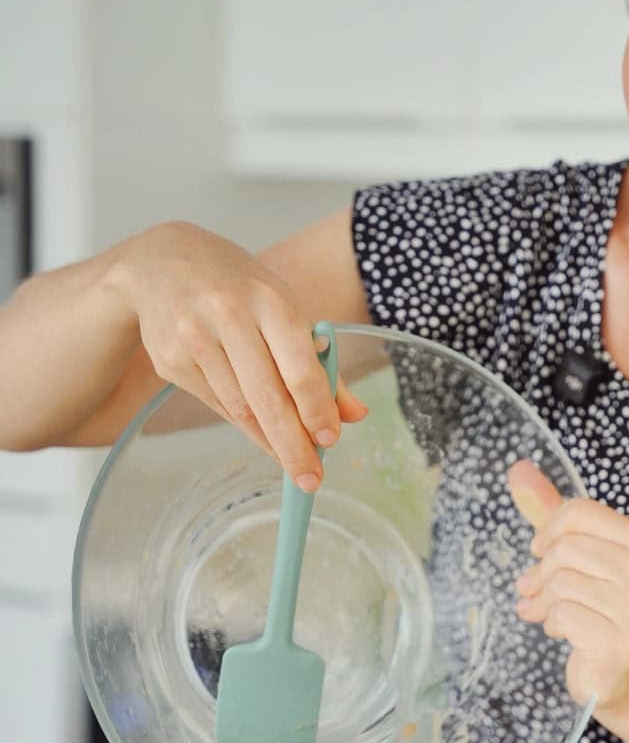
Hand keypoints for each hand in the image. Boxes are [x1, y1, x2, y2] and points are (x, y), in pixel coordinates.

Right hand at [115, 222, 367, 488]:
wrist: (160, 263)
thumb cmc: (238, 287)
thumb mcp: (283, 308)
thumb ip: (320, 363)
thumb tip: (354, 415)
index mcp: (269, 300)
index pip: (299, 368)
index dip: (316, 410)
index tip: (330, 441)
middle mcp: (229, 317)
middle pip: (267, 398)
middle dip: (293, 445)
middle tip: (311, 479)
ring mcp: (194, 339)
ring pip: (240, 408)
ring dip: (270, 441)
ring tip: (293, 460)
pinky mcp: (171, 361)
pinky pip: (217, 405)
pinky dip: (245, 425)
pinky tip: (262, 435)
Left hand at [507, 460, 628, 715]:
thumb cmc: (607, 611)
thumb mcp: (586, 557)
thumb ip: (554, 514)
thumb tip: (517, 469)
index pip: (582, 512)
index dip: (549, 529)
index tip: (541, 550)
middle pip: (568, 548)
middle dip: (541, 570)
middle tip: (534, 588)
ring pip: (561, 582)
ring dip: (542, 600)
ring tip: (543, 611)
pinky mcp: (619, 646)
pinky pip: (562, 615)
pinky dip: (551, 623)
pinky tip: (561, 632)